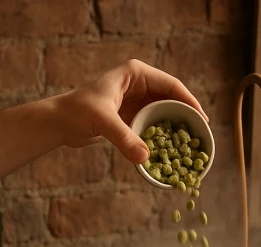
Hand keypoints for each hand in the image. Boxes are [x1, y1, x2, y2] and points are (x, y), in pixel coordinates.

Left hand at [50, 60, 207, 163]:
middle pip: (172, 98)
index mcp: (136, 73)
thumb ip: (124, 139)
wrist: (58, 122)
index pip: (171, 85)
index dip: (189, 102)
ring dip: (176, 127)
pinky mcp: (131, 115)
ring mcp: (136, 99)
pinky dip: (163, 135)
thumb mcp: (103, 122)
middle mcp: (139, 83)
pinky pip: (154, 123)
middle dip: (187, 116)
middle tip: (202, 135)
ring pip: (164, 112)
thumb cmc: (76, 112)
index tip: (202, 119)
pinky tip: (172, 149)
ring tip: (191, 144)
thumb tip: (145, 158)